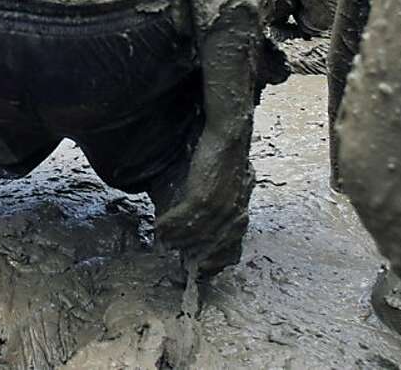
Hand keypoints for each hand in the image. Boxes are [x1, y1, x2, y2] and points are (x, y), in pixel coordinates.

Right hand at [154, 133, 253, 265]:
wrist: (227, 136)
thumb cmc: (228, 154)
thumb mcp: (233, 181)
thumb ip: (227, 197)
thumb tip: (213, 207)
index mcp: (241, 211)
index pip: (231, 245)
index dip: (214, 257)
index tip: (200, 265)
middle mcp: (232, 214)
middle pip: (208, 242)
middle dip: (189, 248)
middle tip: (173, 249)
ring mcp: (219, 208)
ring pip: (193, 232)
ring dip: (175, 237)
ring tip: (161, 238)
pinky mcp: (203, 198)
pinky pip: (182, 219)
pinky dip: (169, 225)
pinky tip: (159, 227)